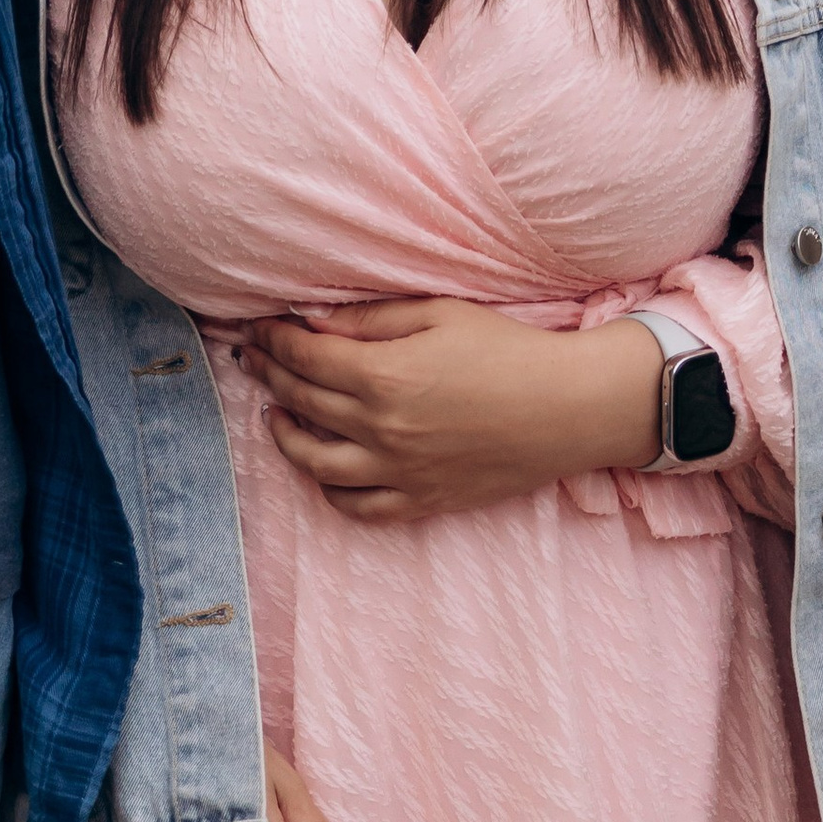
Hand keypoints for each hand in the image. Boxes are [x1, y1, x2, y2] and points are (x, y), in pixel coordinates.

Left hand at [243, 296, 660, 520]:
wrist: (568, 408)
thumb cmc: (507, 350)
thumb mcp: (437, 314)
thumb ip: (370, 320)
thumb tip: (311, 321)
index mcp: (383, 375)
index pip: (304, 357)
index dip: (274, 340)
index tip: (258, 328)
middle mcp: (382, 429)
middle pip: (303, 402)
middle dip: (270, 375)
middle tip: (254, 359)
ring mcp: (400, 471)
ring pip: (316, 463)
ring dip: (284, 437)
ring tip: (273, 416)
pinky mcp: (422, 501)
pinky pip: (358, 507)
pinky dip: (330, 490)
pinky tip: (322, 468)